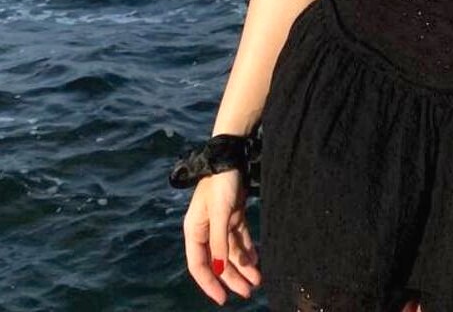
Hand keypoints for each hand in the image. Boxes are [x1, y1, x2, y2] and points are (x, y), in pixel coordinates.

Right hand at [183, 169, 262, 302]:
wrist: (233, 155)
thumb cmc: (222, 183)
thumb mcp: (220, 214)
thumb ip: (219, 242)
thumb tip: (219, 270)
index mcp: (194, 230)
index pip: (198, 265)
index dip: (209, 284)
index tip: (223, 299)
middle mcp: (205, 229)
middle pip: (217, 261)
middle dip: (232, 278)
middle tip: (248, 292)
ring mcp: (219, 222)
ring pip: (230, 251)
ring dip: (243, 266)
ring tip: (257, 280)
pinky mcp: (232, 215)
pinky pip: (239, 239)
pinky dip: (248, 250)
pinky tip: (257, 261)